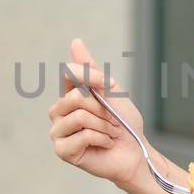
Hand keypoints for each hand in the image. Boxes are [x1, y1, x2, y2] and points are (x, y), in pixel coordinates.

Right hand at [48, 38, 147, 187]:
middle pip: (76, 98)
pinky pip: (83, 135)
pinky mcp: (62, 151)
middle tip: (113, 121)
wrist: (135, 152)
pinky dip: (102, 139)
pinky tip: (105, 145)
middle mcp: (59, 112)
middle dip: (103, 109)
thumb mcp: (111, 91)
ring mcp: (58, 132)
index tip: (110, 86)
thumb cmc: (124, 123)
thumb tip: (75, 42)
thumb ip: (90, 70)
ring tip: (111, 134)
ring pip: (80, 117)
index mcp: (68, 95)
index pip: (70, 73)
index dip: (94, 78)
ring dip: (105, 126)